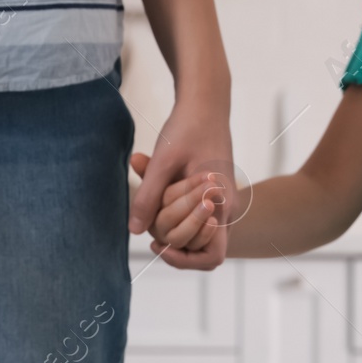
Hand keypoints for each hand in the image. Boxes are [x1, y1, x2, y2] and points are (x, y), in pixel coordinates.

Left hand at [128, 96, 232, 270]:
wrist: (205, 103)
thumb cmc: (188, 129)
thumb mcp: (163, 163)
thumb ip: (149, 198)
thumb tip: (135, 231)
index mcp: (221, 205)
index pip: (211, 257)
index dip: (183, 259)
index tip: (157, 243)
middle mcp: (226, 209)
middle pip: (200, 248)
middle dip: (173, 238)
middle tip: (153, 214)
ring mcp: (222, 204)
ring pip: (196, 234)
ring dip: (173, 223)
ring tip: (156, 197)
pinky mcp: (214, 196)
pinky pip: (195, 218)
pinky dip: (174, 211)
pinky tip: (160, 191)